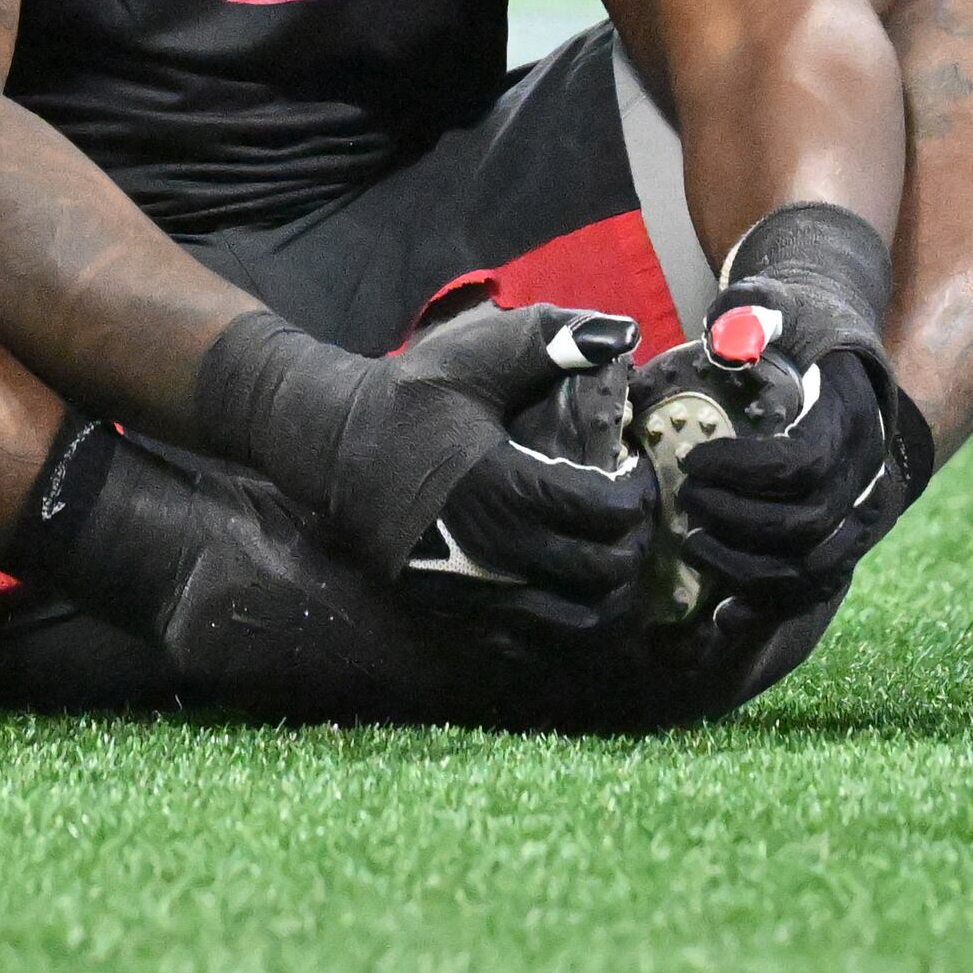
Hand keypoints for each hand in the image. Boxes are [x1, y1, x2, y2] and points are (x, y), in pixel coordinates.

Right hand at [198, 304, 657, 633]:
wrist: (334, 450)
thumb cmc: (409, 400)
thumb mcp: (473, 359)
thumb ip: (549, 343)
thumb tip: (622, 331)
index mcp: (507, 487)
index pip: (607, 512)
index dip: (639, 493)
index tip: (633, 469)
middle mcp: (498, 551)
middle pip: (605, 571)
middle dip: (635, 541)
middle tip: (634, 512)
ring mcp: (478, 591)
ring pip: (579, 621)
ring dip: (610, 591)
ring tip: (610, 552)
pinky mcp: (459, 612)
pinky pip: (536, 640)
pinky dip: (567, 620)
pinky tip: (568, 581)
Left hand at [664, 201, 934, 613]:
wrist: (837, 346)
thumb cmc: (797, 323)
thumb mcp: (774, 303)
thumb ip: (750, 314)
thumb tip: (726, 339)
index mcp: (850, 416)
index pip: (803, 462)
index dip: (743, 473)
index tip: (692, 462)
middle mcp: (868, 470)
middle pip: (807, 522)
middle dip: (737, 522)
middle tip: (684, 502)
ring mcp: (864, 508)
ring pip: (813, 566)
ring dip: (747, 567)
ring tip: (690, 542)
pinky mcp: (848, 533)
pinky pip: (815, 584)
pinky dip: (769, 602)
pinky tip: (722, 612)